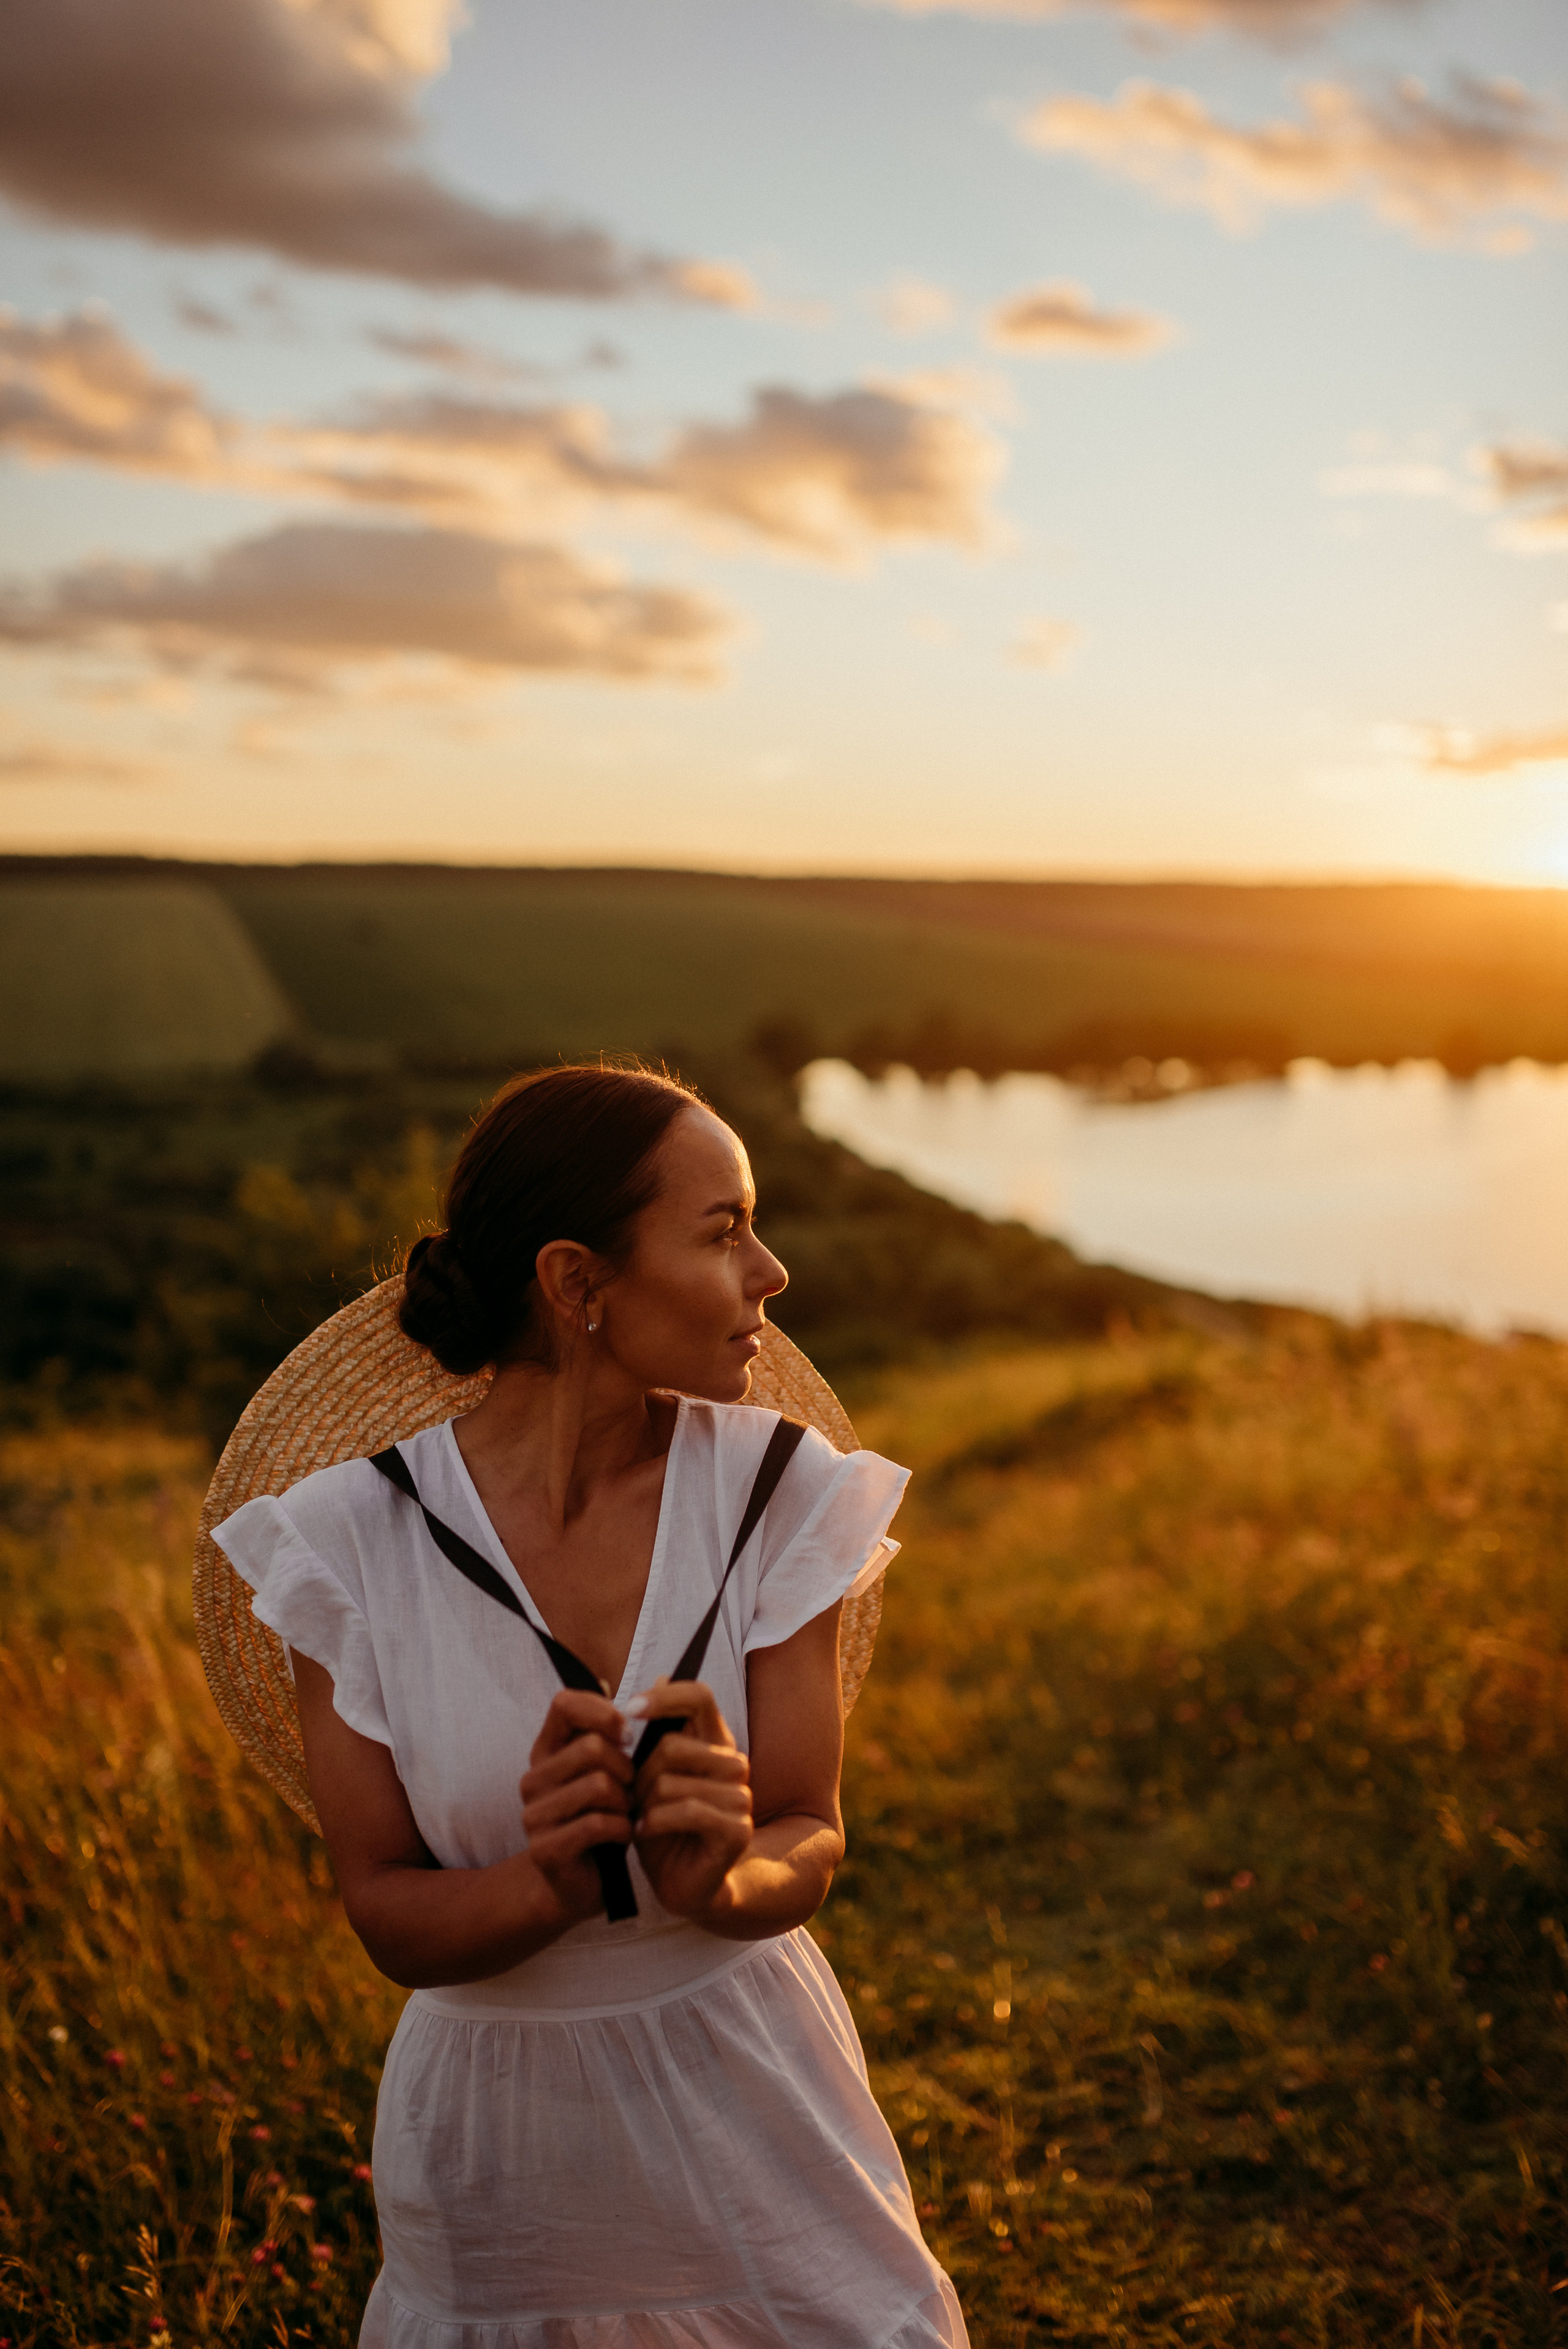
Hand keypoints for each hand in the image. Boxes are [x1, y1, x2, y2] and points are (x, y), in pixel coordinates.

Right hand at [519, 1690, 632, 1925]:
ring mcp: (534, 1815)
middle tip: (632, 1789)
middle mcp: (533, 1778)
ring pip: (598, 1786)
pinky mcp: (545, 1848)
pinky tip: (623, 1835)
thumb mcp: (610, 1769)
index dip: (602, 1712)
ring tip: (627, 1813)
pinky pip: (597, 1824)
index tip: (628, 1735)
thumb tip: (665, 1678)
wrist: (578, 1884)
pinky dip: (621, 1829)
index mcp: (546, 1751)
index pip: (564, 1703)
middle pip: (591, 1748)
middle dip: (625, 1768)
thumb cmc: (600, 1818)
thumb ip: (627, 1729)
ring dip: (625, 1802)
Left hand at [629, 1679, 752, 1920]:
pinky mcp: (736, 1830)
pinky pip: (687, 1810)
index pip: (699, 1696)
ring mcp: (740, 1797)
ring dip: (645, 1803)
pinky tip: (644, 1832)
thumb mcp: (652, 1775)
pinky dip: (656, 1822)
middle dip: (639, 1773)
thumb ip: (657, 1732)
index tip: (629, 1709)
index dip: (664, 1696)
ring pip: (672, 1781)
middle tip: (631, 1797)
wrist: (683, 1884)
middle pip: (673, 1744)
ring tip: (639, 1818)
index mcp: (714, 1742)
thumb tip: (661, 1674)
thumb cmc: (664, 1825)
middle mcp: (734, 1763)